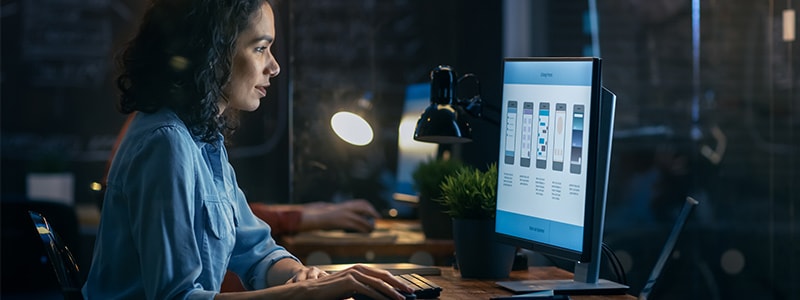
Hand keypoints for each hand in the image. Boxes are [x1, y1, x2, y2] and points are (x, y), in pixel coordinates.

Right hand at [290, 264, 413, 299]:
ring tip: (402, 298)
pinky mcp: (349, 282)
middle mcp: (358, 269)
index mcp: (359, 269)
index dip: (396, 281)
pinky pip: (368, 290)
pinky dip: (380, 297)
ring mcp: (353, 274)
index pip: (382, 274)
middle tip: (411, 292)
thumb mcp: (350, 289)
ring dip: (392, 292)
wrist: (311, 292)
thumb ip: (363, 289)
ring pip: (378, 283)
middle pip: (384, 276)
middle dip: (399, 284)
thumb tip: (379, 295)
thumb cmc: (330, 292)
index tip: (406, 288)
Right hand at [300, 199, 380, 232]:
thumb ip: (343, 214)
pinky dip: (364, 228)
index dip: (369, 207)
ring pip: (362, 218)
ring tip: (372, 228)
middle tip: (377, 218)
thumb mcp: (335, 213)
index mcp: (345, 205)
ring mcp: (345, 214)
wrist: (314, 217)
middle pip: (364, 207)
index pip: (361, 203)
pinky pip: (357, 225)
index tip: (374, 213)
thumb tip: (351, 219)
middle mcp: (346, 208)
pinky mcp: (343, 222)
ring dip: (369, 223)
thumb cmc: (323, 216)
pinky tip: (367, 232)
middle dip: (372, 212)